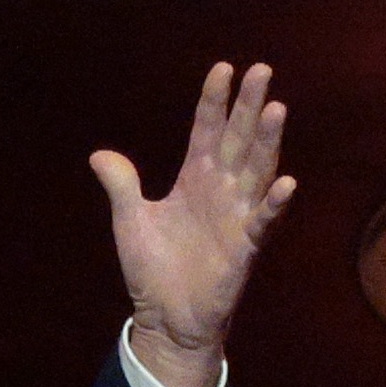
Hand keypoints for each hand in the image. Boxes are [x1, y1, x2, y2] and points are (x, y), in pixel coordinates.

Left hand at [91, 61, 293, 386]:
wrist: (165, 318)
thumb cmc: (153, 270)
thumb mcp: (131, 221)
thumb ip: (122, 186)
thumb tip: (99, 155)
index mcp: (195, 179)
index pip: (207, 130)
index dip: (214, 101)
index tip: (223, 68)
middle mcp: (221, 190)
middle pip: (238, 139)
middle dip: (249, 106)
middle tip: (262, 70)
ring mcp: (236, 216)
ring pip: (257, 170)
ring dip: (267, 142)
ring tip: (276, 109)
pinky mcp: (245, 247)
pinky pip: (263, 221)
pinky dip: (274, 203)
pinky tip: (285, 182)